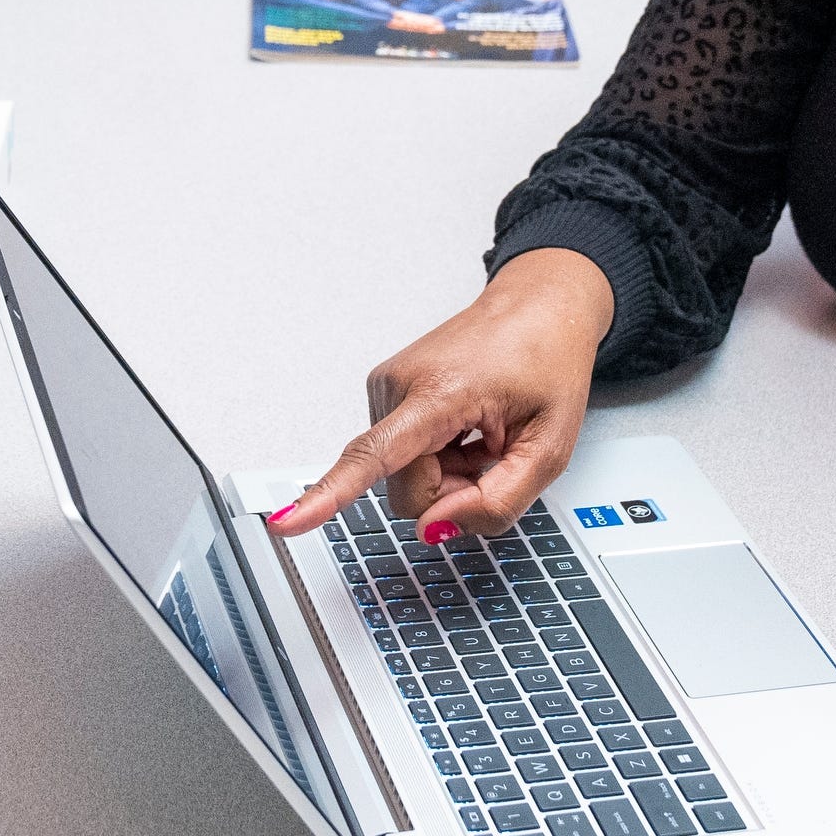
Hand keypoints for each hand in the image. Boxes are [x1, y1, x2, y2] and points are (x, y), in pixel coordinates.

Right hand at [265, 250, 612, 541]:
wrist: (539, 306)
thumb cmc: (547, 361)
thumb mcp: (550, 446)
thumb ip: (500, 500)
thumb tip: (436, 529)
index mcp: (439, 390)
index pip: (375, 456)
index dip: (328, 496)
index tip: (285, 522)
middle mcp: (397, 384)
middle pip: (405, 490)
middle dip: (450, 493)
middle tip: (492, 455)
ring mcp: (385, 386)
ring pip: (403, 477)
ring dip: (448, 472)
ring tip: (480, 432)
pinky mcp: (383, 393)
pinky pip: (402, 458)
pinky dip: (439, 456)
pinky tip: (465, 428)